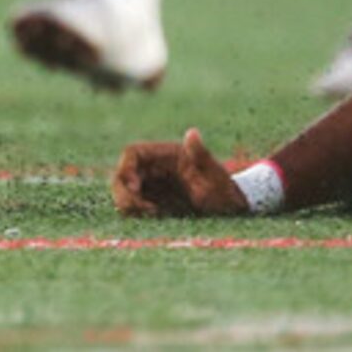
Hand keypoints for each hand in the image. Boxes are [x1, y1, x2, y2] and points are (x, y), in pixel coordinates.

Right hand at [112, 128, 250, 218]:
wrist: (229, 208)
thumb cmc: (223, 189)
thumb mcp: (214, 175)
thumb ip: (201, 155)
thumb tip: (192, 133)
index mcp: (166, 154)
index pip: (132, 153)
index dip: (126, 168)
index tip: (135, 188)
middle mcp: (154, 167)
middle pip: (122, 175)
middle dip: (125, 193)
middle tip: (144, 211)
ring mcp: (151, 184)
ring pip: (124, 192)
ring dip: (130, 205)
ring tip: (154, 214)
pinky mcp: (152, 201)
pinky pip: (133, 206)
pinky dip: (137, 213)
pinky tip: (156, 217)